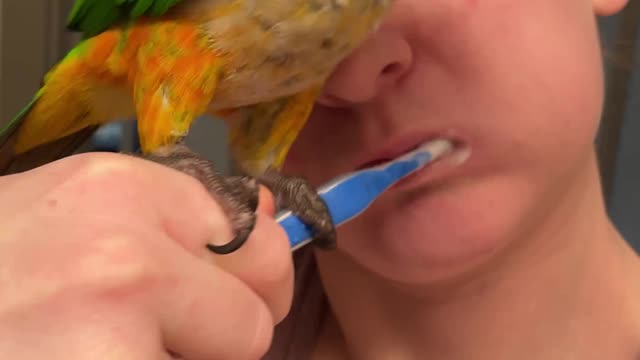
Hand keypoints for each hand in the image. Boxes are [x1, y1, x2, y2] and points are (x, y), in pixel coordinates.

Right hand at [0, 152, 293, 359]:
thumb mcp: (66, 209)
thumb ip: (164, 218)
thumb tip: (257, 216)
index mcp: (119, 191)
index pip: (256, 243)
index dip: (244, 282)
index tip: (216, 296)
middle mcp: (124, 257)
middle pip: (253, 323)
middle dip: (215, 341)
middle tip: (139, 335)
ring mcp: (108, 343)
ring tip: (90, 350)